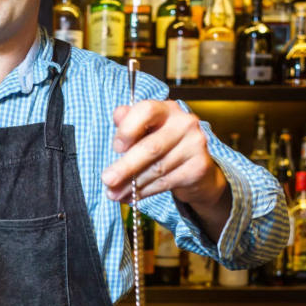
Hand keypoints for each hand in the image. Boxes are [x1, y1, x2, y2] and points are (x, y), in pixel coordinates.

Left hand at [102, 99, 229, 237]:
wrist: (196, 168)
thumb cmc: (164, 146)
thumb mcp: (145, 131)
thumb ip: (129, 122)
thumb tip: (117, 115)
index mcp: (167, 109)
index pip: (146, 110)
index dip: (128, 129)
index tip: (116, 147)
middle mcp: (184, 123)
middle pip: (151, 147)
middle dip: (125, 166)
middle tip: (107, 180)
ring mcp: (195, 145)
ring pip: (157, 169)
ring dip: (132, 184)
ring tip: (114, 193)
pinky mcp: (198, 167)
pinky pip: (166, 182)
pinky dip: (146, 191)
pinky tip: (133, 196)